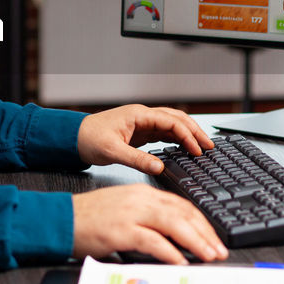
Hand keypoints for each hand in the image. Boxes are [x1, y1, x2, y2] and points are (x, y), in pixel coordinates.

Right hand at [72, 185, 226, 263]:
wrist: (61, 219)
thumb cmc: (90, 218)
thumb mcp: (124, 210)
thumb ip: (149, 219)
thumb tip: (175, 238)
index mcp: (143, 193)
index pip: (182, 205)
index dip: (202, 222)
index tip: (214, 238)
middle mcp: (140, 200)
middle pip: (183, 213)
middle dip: (206, 233)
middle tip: (218, 250)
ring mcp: (131, 214)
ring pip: (173, 224)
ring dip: (195, 241)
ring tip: (208, 256)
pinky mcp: (120, 230)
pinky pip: (152, 241)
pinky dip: (170, 252)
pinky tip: (180, 261)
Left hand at [76, 104, 213, 174]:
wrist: (74, 138)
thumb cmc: (89, 139)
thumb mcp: (113, 152)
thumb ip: (137, 160)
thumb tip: (159, 167)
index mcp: (138, 115)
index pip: (171, 121)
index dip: (187, 135)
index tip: (197, 149)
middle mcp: (143, 117)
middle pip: (177, 119)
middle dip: (195, 131)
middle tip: (209, 146)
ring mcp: (142, 124)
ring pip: (172, 125)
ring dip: (188, 135)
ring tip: (202, 147)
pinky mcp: (140, 133)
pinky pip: (164, 133)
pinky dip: (177, 140)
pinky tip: (185, 149)